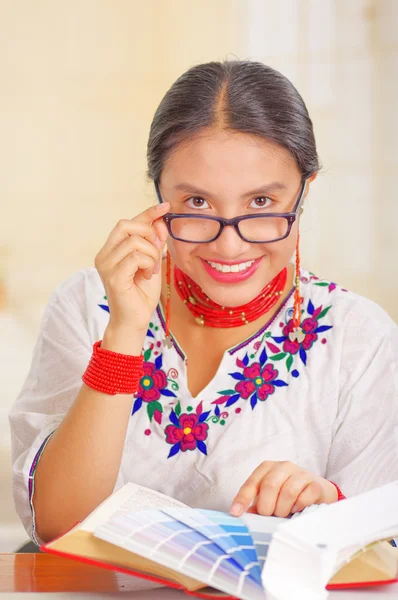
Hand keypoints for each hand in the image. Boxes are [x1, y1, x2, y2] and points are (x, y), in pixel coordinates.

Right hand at [95, 203, 169, 342]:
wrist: (134, 322)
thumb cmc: (141, 295)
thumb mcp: (152, 263)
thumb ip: (154, 243)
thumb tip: (160, 222)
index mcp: (111, 250)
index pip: (128, 223)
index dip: (147, 213)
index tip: (165, 206)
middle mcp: (104, 255)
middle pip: (126, 225)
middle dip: (148, 233)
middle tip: (157, 252)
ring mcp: (106, 266)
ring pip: (134, 242)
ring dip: (151, 254)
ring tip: (151, 270)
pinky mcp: (113, 276)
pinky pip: (136, 257)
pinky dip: (148, 264)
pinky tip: (148, 276)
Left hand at [230, 461, 337, 517]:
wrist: (319, 492)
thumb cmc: (289, 495)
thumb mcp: (271, 497)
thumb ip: (258, 504)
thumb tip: (245, 516)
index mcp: (268, 468)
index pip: (252, 483)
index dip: (242, 499)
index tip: (235, 514)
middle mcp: (283, 466)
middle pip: (269, 486)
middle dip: (267, 506)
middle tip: (270, 516)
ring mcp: (301, 473)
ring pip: (287, 492)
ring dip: (283, 509)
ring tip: (284, 514)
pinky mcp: (315, 484)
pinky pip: (304, 498)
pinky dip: (298, 507)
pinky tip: (297, 510)